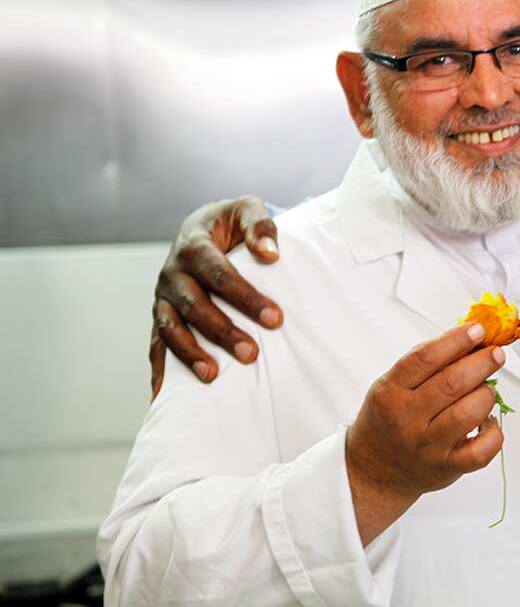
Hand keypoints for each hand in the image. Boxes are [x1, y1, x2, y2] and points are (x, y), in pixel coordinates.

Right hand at [150, 197, 282, 396]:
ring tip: (212, 377)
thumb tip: (272, 254)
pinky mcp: (160, 315)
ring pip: (170, 329)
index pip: (220, 275)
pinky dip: (159, 370)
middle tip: (252, 353)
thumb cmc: (231, 222)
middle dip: (222, 331)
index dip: (246, 297)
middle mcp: (172, 273)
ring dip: (190, 354)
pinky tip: (164, 397)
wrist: (202, 226)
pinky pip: (156, 344)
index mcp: (194, 245)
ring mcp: (162, 297)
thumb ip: (260, 225)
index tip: (275, 319)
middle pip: (194, 306)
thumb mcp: (246, 209)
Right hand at [345, 323, 504, 544]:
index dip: (456, 340)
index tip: (478, 330)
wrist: (374, 470)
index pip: (425, 358)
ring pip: (467, 414)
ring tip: (488, 388)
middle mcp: (406, 419)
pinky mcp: (445, 468)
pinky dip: (494, 434)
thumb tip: (470, 339)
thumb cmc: (389, 420)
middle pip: (451, 384)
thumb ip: (426, 364)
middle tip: (496, 353)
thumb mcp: (392, 386)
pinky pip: (479, 453)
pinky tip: (489, 422)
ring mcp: (426, 446)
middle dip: (481, 363)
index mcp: (391, 392)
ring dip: (486, 395)